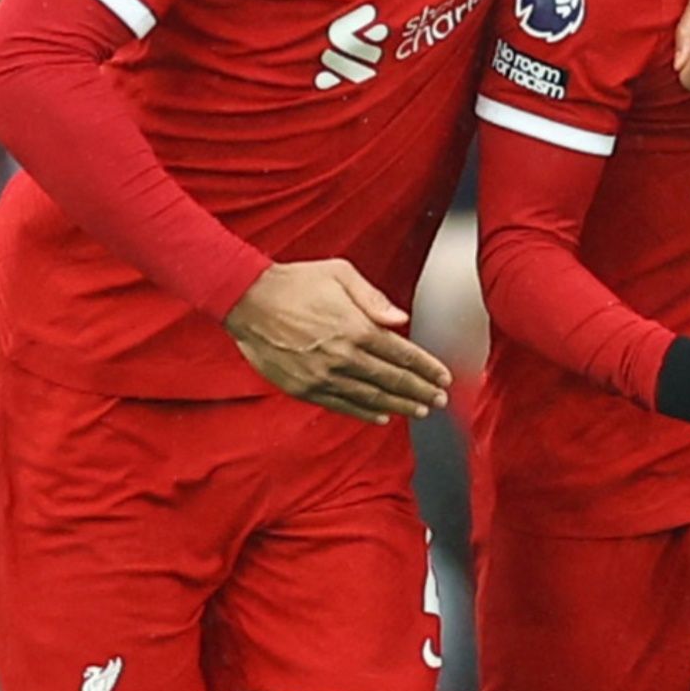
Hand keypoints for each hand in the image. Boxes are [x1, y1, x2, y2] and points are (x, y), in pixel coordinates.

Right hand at [223, 259, 447, 423]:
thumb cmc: (293, 283)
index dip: (426, 368)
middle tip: (439, 400)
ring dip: (399, 406)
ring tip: (420, 411)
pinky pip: (342, 405)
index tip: (443, 377)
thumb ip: (373, 298)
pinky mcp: (304, 388)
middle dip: (421, 391)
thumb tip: (401, 319)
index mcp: (356, 327)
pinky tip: (382, 416)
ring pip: (371, 397)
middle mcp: (344, 356)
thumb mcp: (338, 273)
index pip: (402, 354)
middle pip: (392, 380)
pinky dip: (365, 413)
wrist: (247, 300)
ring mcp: (323, 376)